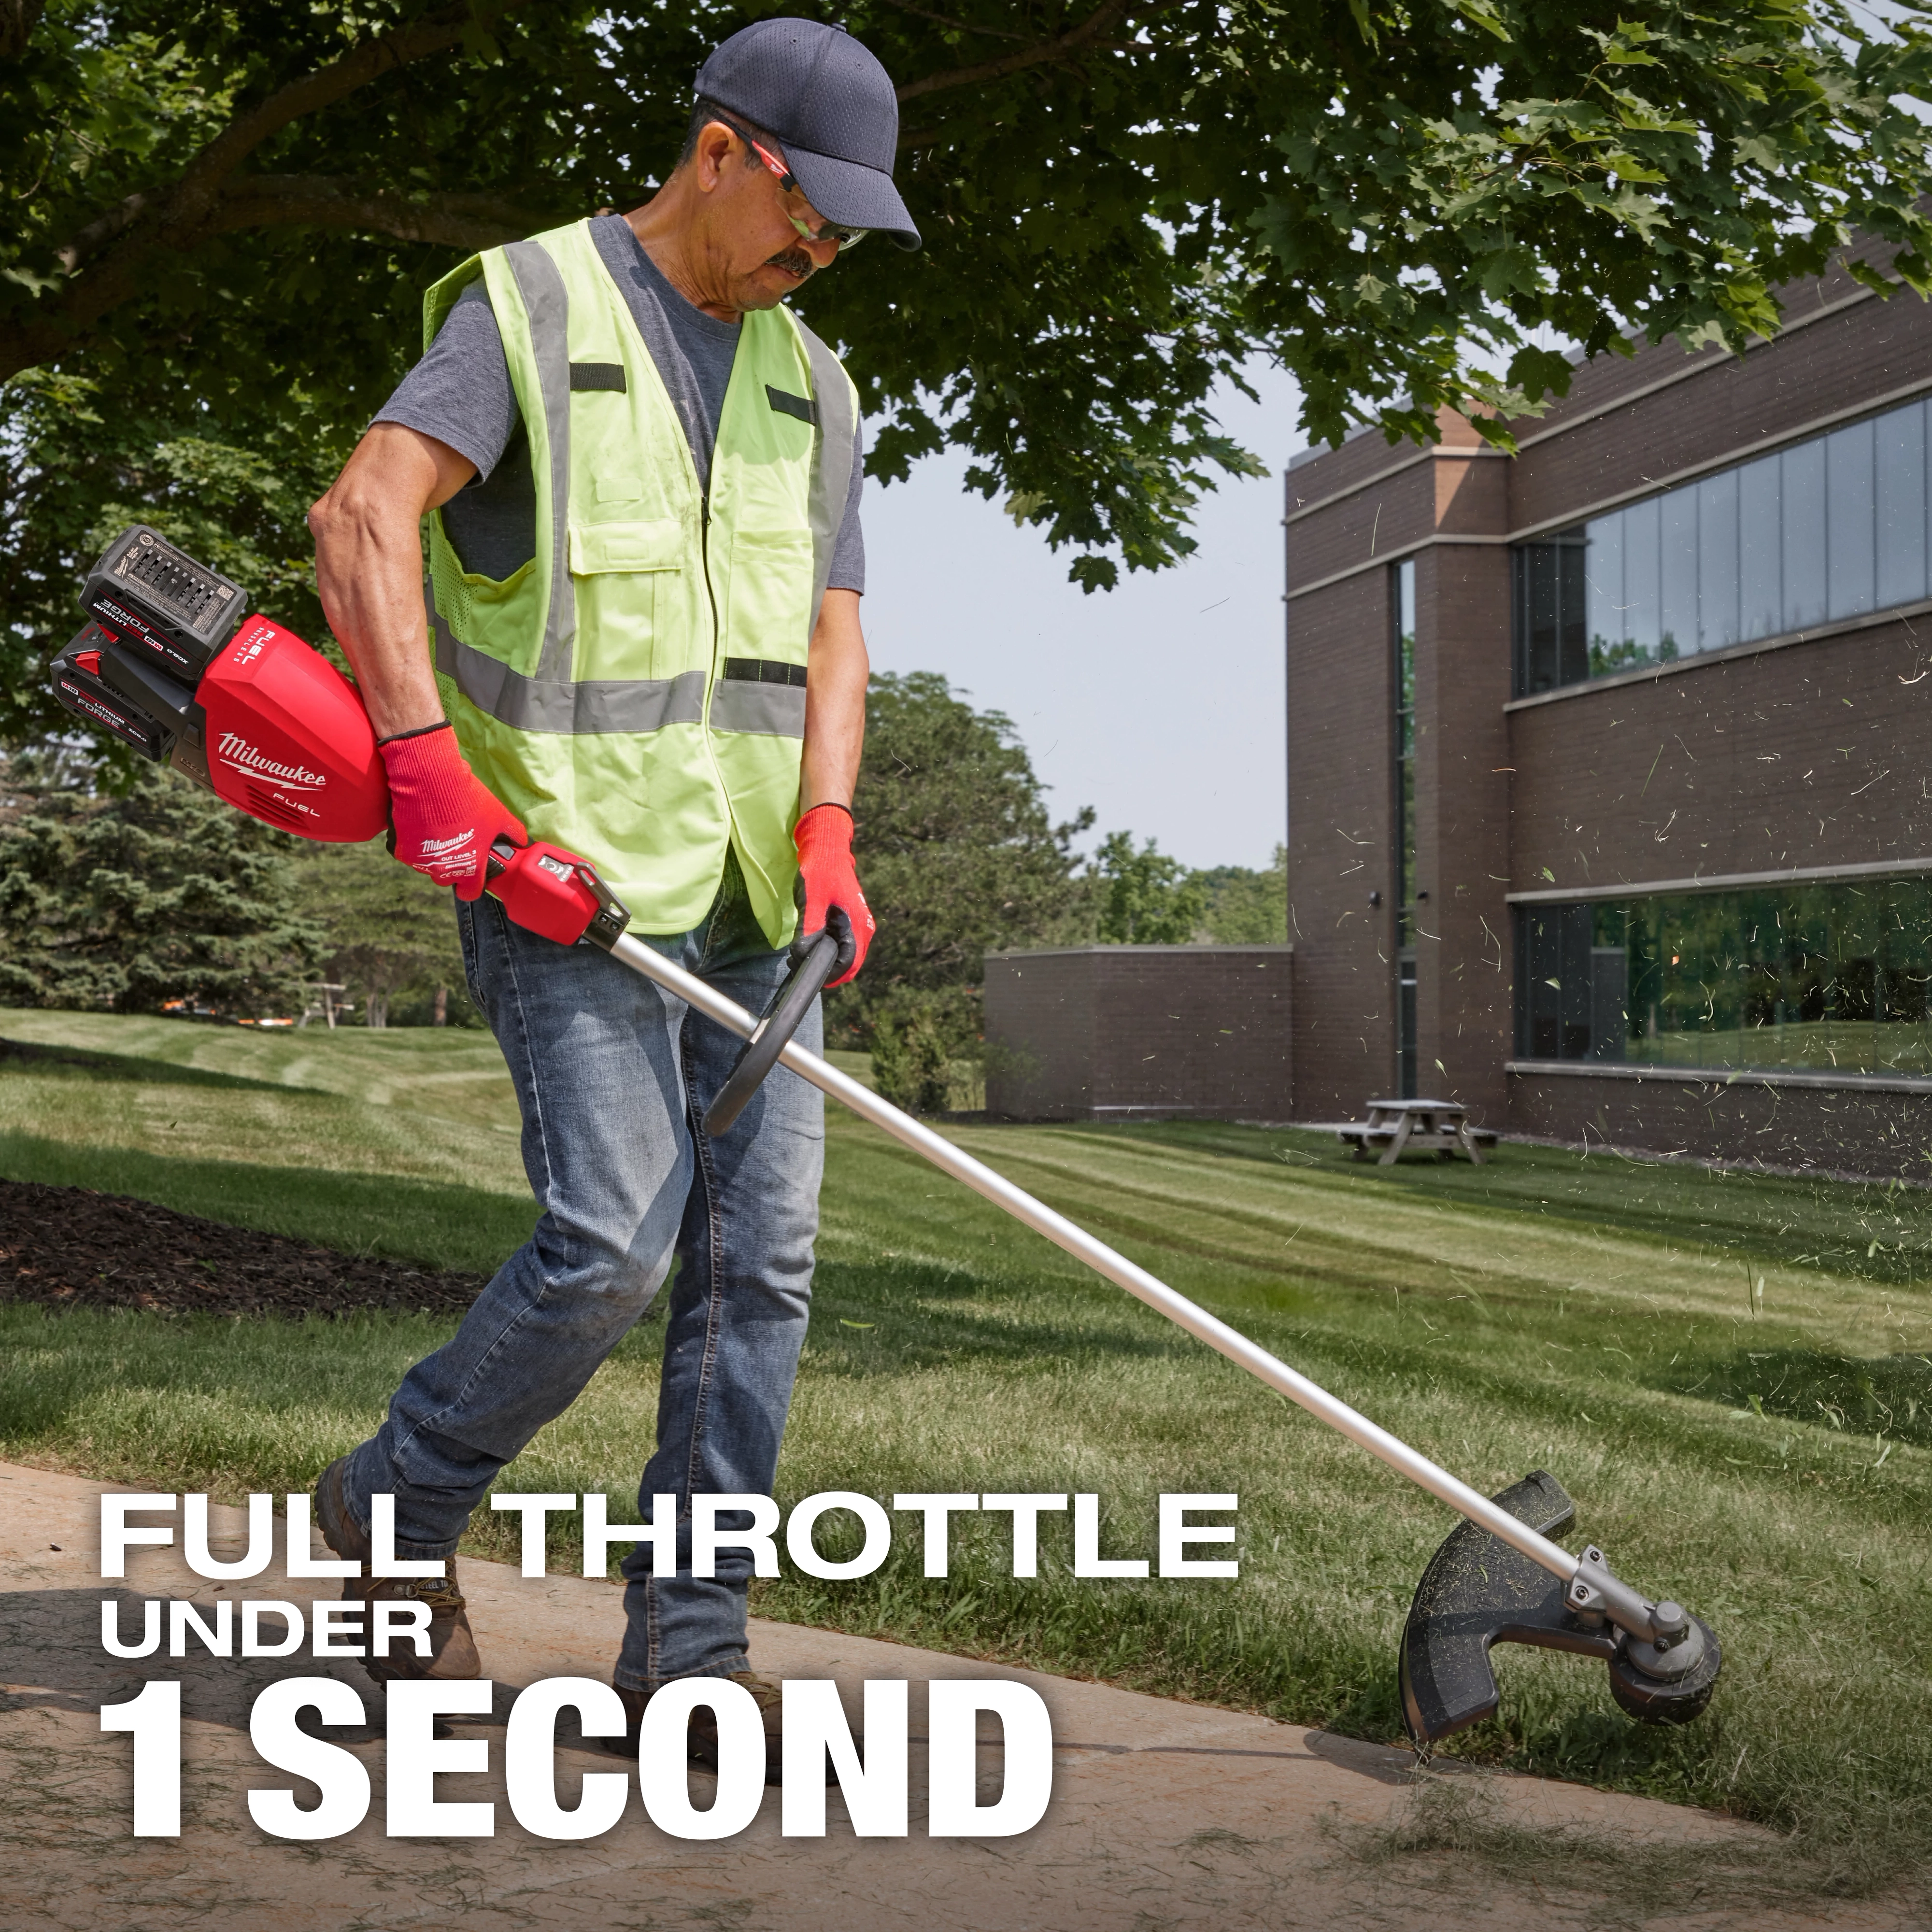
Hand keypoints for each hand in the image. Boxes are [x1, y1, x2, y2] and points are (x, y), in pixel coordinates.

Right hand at [379, 722, 524, 901]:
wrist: (430, 780)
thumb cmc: (467, 800)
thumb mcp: (499, 815)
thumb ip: (513, 834)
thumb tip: (521, 841)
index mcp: (469, 869)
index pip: (470, 893)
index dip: (472, 885)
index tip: (473, 874)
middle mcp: (443, 871)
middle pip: (447, 879)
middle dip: (452, 866)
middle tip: (457, 844)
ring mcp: (420, 862)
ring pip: (428, 866)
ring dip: (433, 854)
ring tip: (439, 830)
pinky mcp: (401, 850)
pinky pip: (409, 852)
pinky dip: (414, 843)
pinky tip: (422, 825)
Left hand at [793, 802, 872, 986]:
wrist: (827, 849)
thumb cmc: (820, 872)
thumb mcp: (811, 900)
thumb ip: (809, 929)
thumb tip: (803, 954)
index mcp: (857, 925)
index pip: (848, 965)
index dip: (828, 976)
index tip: (807, 975)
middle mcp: (864, 928)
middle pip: (850, 966)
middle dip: (828, 972)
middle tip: (802, 965)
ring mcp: (860, 925)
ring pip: (848, 956)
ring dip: (828, 962)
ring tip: (803, 954)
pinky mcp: (852, 921)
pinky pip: (844, 946)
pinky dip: (830, 951)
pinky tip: (813, 943)